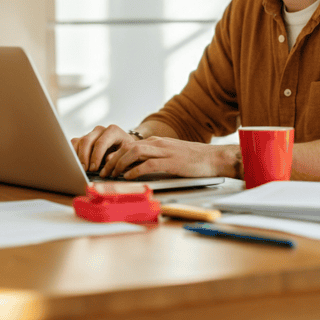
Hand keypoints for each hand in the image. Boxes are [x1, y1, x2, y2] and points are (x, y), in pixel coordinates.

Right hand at [70, 125, 137, 171]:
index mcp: (113, 131)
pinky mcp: (83, 138)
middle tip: (85, 170)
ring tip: (79, 168)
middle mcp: (100, 130)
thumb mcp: (126, 152)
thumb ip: (117, 156)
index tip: (94, 168)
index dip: (96, 156)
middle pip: (87, 140)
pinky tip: (75, 163)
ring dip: (77, 156)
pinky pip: (74, 143)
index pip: (101, 142)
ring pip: (79, 141)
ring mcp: (91, 133)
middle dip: (84, 157)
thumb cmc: (125, 149)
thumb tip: (107, 160)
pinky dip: (72, 153)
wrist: (123, 144)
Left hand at [100, 135, 234, 179]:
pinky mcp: (171, 161)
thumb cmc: (195, 160)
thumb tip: (139, 169)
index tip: (107, 165)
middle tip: (104, 172)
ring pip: (134, 152)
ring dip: (120, 164)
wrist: (215, 158)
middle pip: (128, 147)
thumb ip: (157, 159)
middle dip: (113, 159)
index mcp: (158, 142)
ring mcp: (165, 151)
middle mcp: (158, 143)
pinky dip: (135, 170)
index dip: (115, 154)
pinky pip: (148, 164)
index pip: (130, 145)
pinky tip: (128, 177)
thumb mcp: (172, 155)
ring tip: (113, 174)